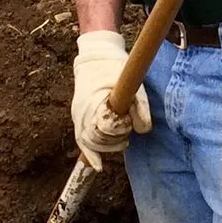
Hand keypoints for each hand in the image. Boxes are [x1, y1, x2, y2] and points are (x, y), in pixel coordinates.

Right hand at [72, 30, 151, 170]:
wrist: (96, 55)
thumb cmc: (114, 67)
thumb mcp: (132, 82)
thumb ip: (140, 107)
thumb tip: (144, 130)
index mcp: (93, 103)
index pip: (105, 129)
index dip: (119, 129)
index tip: (128, 123)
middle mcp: (81, 112)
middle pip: (96, 140)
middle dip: (114, 140)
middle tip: (127, 131)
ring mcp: (77, 115)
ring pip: (88, 143)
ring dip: (106, 147)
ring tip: (122, 141)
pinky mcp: (79, 117)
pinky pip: (81, 140)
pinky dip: (91, 154)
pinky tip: (98, 166)